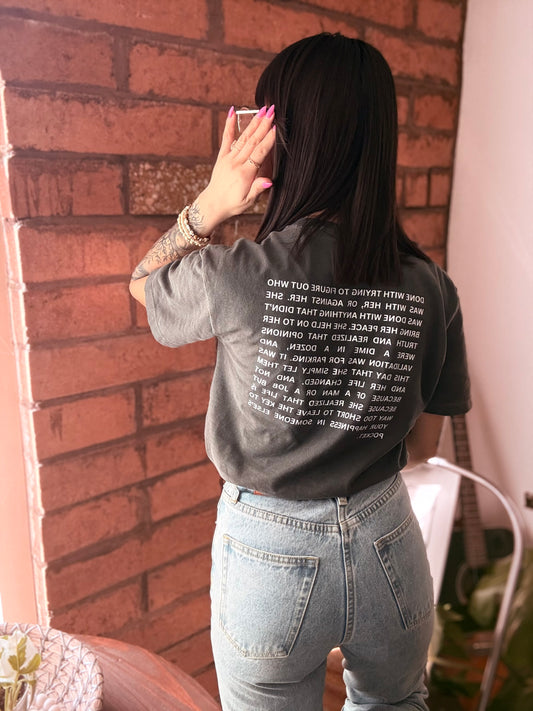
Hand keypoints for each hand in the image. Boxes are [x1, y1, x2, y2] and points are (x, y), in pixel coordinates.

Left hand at [190, 105, 275, 235]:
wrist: (213, 205)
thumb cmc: (232, 204)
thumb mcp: (247, 201)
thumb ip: (257, 189)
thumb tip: (269, 181)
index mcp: (244, 174)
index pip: (259, 153)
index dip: (268, 140)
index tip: (275, 127)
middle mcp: (236, 163)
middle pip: (252, 141)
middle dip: (263, 125)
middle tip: (272, 110)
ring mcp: (228, 158)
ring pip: (243, 138)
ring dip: (253, 123)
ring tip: (262, 110)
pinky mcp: (222, 157)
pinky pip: (226, 139)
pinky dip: (229, 125)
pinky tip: (233, 112)